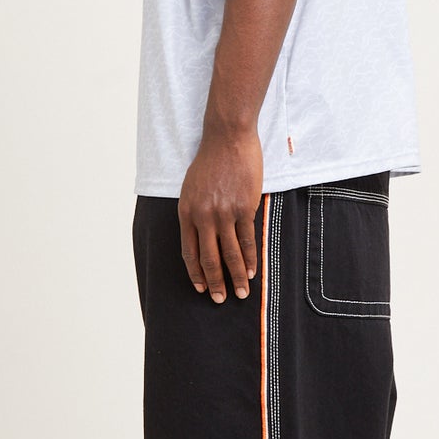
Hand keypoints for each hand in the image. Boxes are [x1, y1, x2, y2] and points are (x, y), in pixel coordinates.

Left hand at [177, 126, 262, 301]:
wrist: (227, 139)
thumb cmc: (210, 162)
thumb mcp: (191, 188)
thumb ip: (195, 213)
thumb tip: (202, 237)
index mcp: (186, 212)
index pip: (189, 252)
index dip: (196, 273)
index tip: (201, 288)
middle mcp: (203, 216)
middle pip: (209, 259)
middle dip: (215, 283)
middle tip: (221, 299)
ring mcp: (224, 214)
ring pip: (230, 253)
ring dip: (236, 276)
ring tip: (241, 292)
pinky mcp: (244, 208)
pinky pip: (247, 240)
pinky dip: (250, 258)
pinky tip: (252, 271)